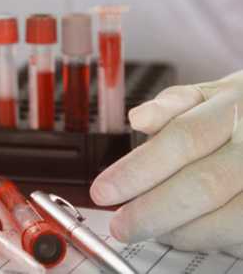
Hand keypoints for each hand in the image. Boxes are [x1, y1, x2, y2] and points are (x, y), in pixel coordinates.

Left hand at [90, 71, 242, 257]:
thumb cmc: (238, 113)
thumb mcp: (207, 95)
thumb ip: (171, 106)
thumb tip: (138, 118)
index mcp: (234, 105)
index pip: (183, 139)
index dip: (139, 169)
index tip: (103, 191)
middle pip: (204, 183)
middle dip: (152, 210)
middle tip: (120, 224)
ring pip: (227, 216)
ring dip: (179, 229)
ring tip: (147, 228)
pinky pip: (240, 233)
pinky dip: (207, 236)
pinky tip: (182, 231)